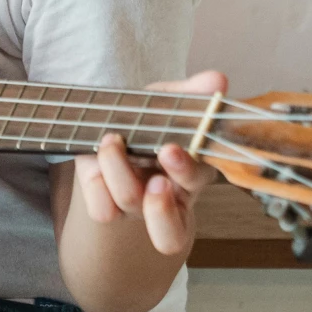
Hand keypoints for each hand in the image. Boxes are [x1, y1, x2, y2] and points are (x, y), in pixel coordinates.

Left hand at [72, 73, 226, 255]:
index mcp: (192, 172)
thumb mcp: (168, 100)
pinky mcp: (107, 205)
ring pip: (130, 203)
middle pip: (170, 230)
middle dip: (160, 208)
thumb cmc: (149, 118)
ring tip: (112, 140)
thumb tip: (218, 80)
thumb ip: (191, 92)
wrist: (113, 124)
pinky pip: (102, 210)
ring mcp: (137, 205)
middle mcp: (168, 197)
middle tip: (151, 176)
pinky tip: (94, 157)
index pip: (197, 182)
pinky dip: (96, 185)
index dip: (185, 171)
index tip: (170, 149)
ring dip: (118, 171)